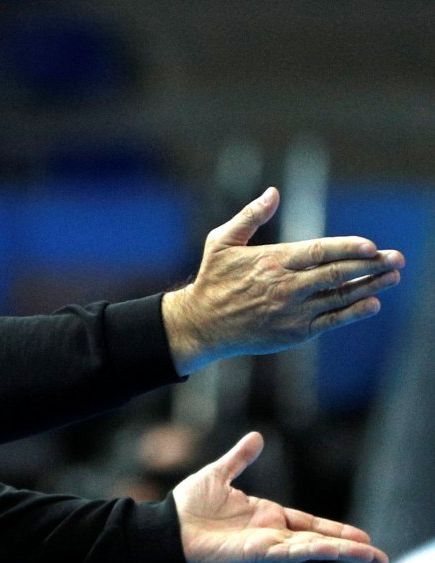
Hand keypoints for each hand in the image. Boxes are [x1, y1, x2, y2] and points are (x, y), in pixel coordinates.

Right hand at [163, 187, 404, 374]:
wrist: (202, 324)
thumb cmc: (212, 279)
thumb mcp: (221, 241)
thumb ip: (250, 216)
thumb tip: (273, 192)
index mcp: (272, 261)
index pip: (320, 251)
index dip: (349, 248)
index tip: (371, 246)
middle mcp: (286, 286)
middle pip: (338, 274)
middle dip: (371, 265)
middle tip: (396, 259)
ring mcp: (293, 311)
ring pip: (341, 297)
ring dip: (371, 286)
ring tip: (394, 276)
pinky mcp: (294, 332)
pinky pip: (332, 321)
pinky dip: (354, 312)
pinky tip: (373, 302)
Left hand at [173, 432, 388, 562]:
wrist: (167, 525)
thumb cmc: (188, 505)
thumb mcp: (219, 473)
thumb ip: (240, 458)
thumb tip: (258, 436)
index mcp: (266, 514)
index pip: (309, 522)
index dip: (334, 529)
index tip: (360, 536)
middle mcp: (270, 531)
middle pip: (317, 539)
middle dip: (348, 546)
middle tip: (377, 554)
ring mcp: (264, 544)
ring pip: (310, 548)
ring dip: (339, 551)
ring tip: (369, 556)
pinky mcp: (254, 553)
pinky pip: (288, 552)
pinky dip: (311, 551)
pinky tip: (331, 550)